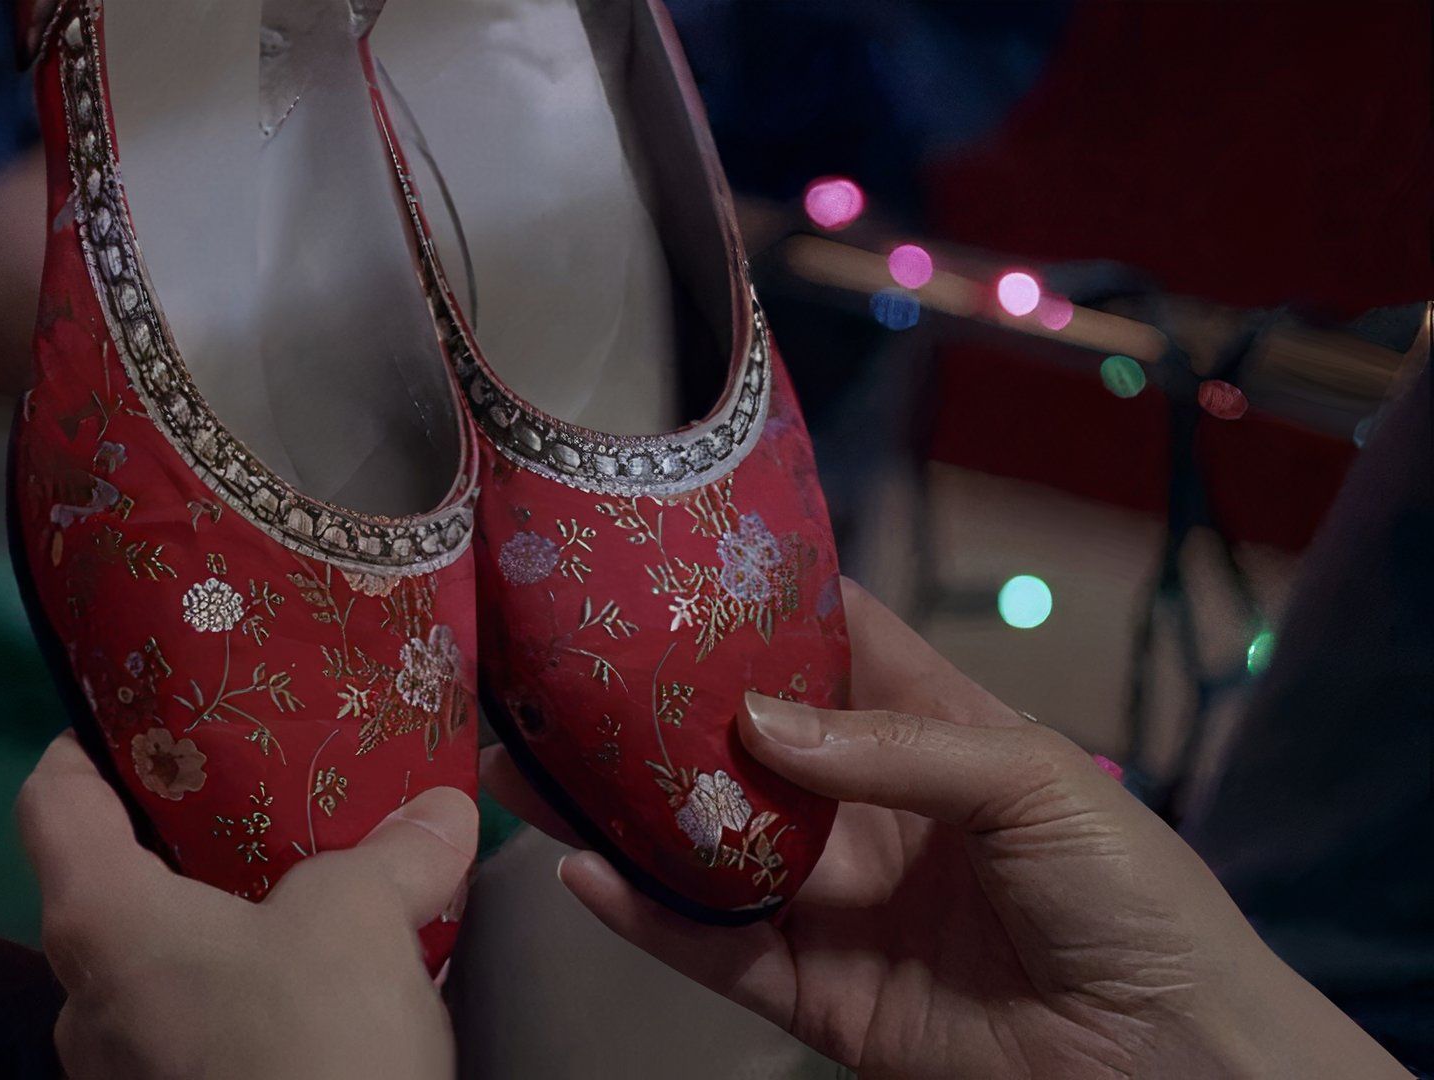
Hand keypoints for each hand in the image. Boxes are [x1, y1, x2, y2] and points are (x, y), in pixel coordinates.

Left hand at [19, 731, 471, 1078]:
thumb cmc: (309, 1040)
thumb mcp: (362, 921)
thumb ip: (394, 854)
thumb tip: (444, 810)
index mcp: (100, 919)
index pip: (49, 800)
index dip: (84, 743)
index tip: (140, 715)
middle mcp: (82, 997)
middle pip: (106, 888)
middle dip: (178, 842)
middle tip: (254, 798)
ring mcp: (118, 1074)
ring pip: (152, 971)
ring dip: (215, 930)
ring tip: (298, 896)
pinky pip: (188, 1034)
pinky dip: (236, 999)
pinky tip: (309, 994)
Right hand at [486, 580, 1407, 1078]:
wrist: (1168, 1065)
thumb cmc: (1135, 899)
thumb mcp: (1035, 782)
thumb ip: (895, 747)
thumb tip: (756, 721)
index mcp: (931, 735)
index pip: (829, 649)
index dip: (757, 604)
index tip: (669, 561)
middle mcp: (867, 810)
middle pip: (739, 749)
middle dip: (655, 712)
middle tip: (564, 672)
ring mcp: (834, 903)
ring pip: (704, 846)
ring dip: (619, 812)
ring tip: (532, 768)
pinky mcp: (814, 994)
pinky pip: (714, 948)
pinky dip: (645, 916)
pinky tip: (585, 873)